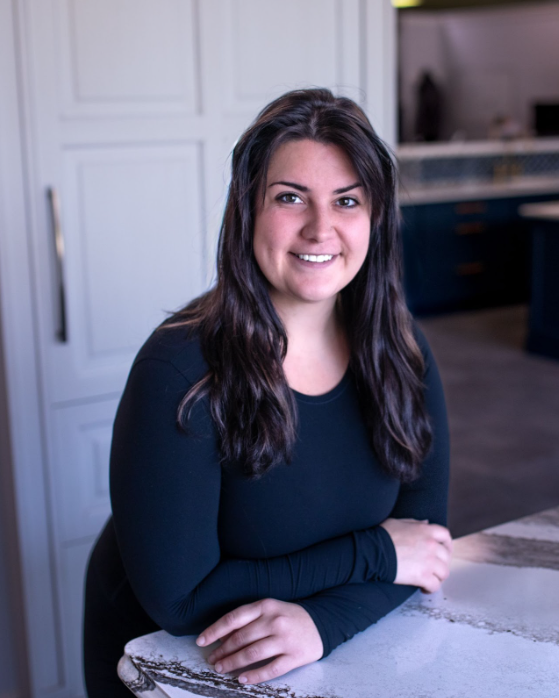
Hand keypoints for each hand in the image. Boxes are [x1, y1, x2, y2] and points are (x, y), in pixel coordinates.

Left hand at [196, 598, 322, 684]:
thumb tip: (222, 635)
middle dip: (222, 651)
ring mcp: (285, 639)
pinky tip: (242, 679)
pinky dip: (254, 676)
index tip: (201, 641)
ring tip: (221, 669)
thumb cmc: (288, 617)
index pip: (234, 618)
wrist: (321, 622)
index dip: (214, 630)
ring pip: (252, 654)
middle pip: (241, 638)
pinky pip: (271, 669)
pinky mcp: (295, 656)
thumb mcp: (269, 610)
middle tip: (212, 660)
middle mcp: (274, 621)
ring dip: (233, 663)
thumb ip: (247, 619)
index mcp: (265, 606)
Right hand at [380, 518, 452, 592]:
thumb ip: (414, 523)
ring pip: (444, 573)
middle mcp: (431, 545)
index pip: (445, 535)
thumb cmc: (381, 536)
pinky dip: (430, 588)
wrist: (373, 551)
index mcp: (426, 530)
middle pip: (446, 556)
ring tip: (429, 579)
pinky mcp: (422, 576)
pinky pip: (435, 586)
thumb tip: (426, 523)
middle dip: (442, 563)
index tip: (443, 550)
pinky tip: (423, 588)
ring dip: (438, 577)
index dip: (446, 544)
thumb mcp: (398, 522)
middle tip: (435, 568)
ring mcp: (428, 561)